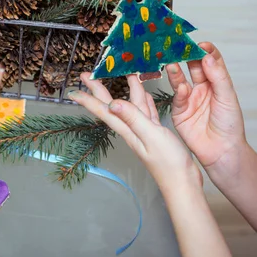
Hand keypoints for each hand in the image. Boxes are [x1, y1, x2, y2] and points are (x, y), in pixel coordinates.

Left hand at [69, 73, 201, 191]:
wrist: (183, 183)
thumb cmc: (168, 164)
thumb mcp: (150, 136)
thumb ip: (133, 118)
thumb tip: (113, 102)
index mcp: (127, 130)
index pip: (103, 111)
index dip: (88, 100)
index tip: (73, 91)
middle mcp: (131, 129)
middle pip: (112, 105)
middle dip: (99, 89)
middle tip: (87, 75)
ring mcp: (143, 131)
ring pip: (131, 105)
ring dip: (126, 89)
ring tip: (122, 73)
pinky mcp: (155, 133)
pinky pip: (146, 112)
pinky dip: (144, 101)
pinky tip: (143, 93)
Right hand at [165, 42, 246, 170]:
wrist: (222, 151)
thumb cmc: (230, 125)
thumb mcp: (227, 97)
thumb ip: (217, 76)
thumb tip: (207, 56)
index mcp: (216, 83)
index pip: (210, 61)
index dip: (205, 51)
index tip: (200, 44)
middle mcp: (202, 88)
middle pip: (193, 67)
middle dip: (186, 56)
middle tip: (178, 46)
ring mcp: (189, 99)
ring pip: (180, 80)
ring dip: (176, 70)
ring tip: (172, 62)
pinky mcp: (179, 111)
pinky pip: (176, 97)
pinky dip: (178, 90)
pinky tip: (181, 87)